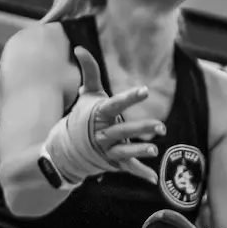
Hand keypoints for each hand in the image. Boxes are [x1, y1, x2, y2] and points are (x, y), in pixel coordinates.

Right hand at [70, 47, 162, 181]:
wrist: (65, 148)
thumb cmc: (81, 117)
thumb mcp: (87, 94)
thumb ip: (90, 72)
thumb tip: (79, 47)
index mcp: (99, 114)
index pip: (115, 104)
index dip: (129, 98)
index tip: (145, 91)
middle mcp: (103, 133)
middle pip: (123, 130)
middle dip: (141, 128)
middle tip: (161, 126)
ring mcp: (108, 149)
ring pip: (125, 151)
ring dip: (140, 151)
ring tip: (154, 149)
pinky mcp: (113, 162)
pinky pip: (128, 168)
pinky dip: (141, 174)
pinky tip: (154, 179)